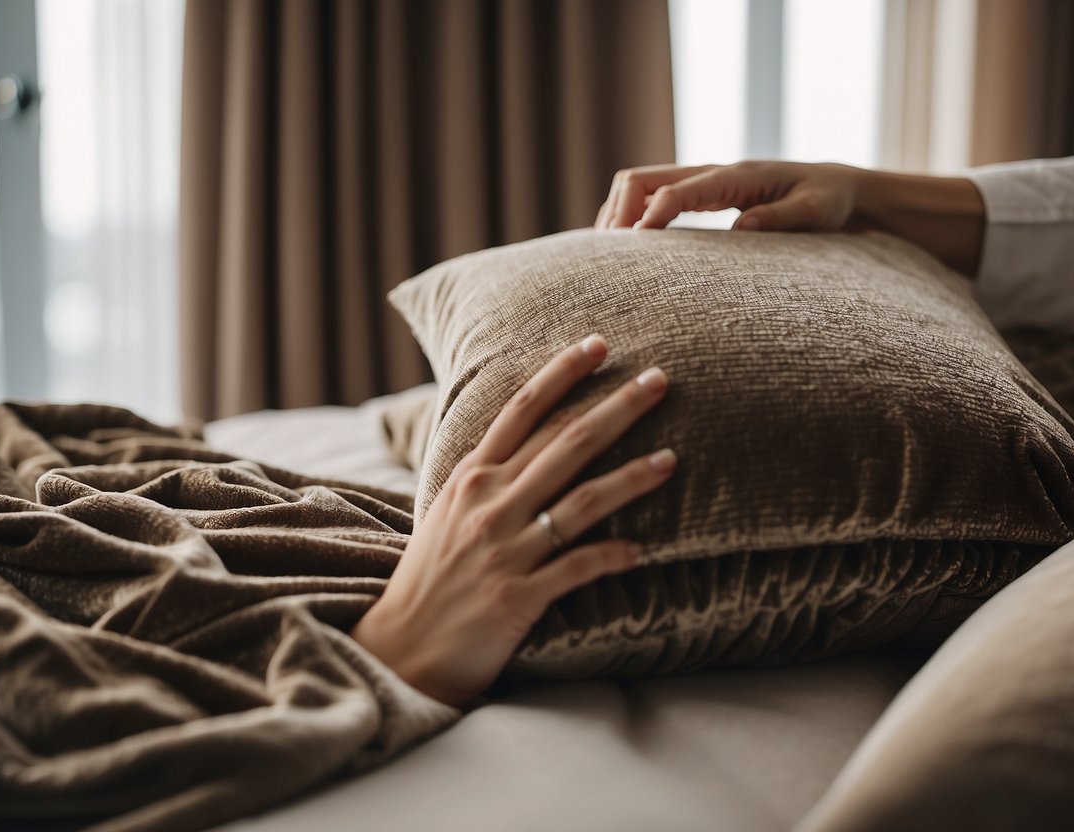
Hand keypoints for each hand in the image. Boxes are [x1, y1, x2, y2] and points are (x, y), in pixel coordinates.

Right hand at [349, 335, 676, 707]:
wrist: (401, 650)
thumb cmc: (431, 579)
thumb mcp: (446, 512)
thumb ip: (487, 476)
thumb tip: (532, 443)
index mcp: (470, 477)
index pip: (522, 410)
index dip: (564, 373)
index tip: (600, 344)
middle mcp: (487, 504)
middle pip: (566, 442)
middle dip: (618, 407)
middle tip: (661, 379)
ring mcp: (503, 549)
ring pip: (582, 501)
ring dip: (632, 477)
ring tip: (672, 460)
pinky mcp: (517, 596)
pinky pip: (578, 568)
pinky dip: (613, 555)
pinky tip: (643, 550)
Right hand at [594, 161, 861, 232]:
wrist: (834, 186)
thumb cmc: (827, 201)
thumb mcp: (816, 211)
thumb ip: (781, 218)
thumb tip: (742, 228)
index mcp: (735, 177)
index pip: (677, 189)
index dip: (651, 215)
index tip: (634, 248)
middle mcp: (710, 173)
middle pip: (640, 179)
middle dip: (617, 213)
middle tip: (606, 257)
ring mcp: (700, 182)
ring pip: (637, 187)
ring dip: (615, 215)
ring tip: (605, 257)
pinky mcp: (698, 194)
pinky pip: (648, 199)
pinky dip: (628, 219)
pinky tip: (623, 250)